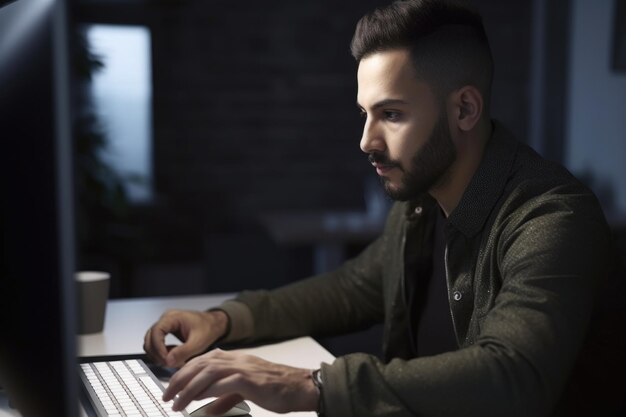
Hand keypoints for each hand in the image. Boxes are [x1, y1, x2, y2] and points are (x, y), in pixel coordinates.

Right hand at [143, 309, 228, 366]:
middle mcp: (165, 320)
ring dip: (158, 355)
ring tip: (172, 361)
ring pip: (151, 342)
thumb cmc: (208, 328)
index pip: (156, 331)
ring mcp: (165, 326)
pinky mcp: (166, 333)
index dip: (158, 347)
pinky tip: (173, 358)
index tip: (165, 359)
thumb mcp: (199, 342)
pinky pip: (157, 345)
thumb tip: (168, 361)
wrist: (214, 324)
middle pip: (149, 338)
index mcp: (172, 317)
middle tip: (168, 363)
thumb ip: (184, 352)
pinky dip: (162, 353)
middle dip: (156, 353)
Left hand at [163, 349, 319, 414]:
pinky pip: (222, 383)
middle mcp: (237, 359)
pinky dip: (206, 391)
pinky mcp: (248, 379)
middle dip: (179, 379)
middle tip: (166, 395)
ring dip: (188, 387)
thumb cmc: (278, 388)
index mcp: (236, 359)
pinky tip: (196, 400)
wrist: (300, 386)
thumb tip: (208, 410)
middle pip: (200, 364)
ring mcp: (242, 367)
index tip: (171, 386)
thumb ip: (225, 398)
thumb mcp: (246, 392)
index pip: (203, 360)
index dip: (184, 372)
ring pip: (207, 372)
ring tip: (176, 402)